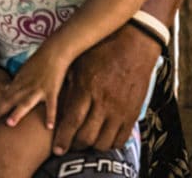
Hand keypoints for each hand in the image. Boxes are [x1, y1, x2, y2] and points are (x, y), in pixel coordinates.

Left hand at [0, 43, 69, 131]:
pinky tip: (49, 127)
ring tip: (9, 124)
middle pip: (11, 100)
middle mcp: (27, 86)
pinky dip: (50, 115)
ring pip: (26, 102)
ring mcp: (38, 89)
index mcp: (20, 81)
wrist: (54, 51)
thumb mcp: (26, 70)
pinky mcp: (52, 90)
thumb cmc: (41, 60)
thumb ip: (18, 81)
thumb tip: (9, 90)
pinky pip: (51, 105)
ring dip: (18, 112)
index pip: (5, 95)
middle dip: (0, 110)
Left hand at [51, 26, 159, 155]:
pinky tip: (103, 139)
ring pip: (104, 142)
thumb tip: (57, 105)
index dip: (63, 138)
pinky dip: (111, 144)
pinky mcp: (132, 112)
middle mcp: (104, 101)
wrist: (134, 43)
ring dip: (92, 147)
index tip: (57, 149)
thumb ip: (70, 84)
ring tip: (86, 144)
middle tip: (70, 147)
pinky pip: (121, 139)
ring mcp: (120, 109)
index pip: (73, 121)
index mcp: (88, 87)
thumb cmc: (103, 49)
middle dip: (75, 146)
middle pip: (87, 136)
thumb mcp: (81, 62)